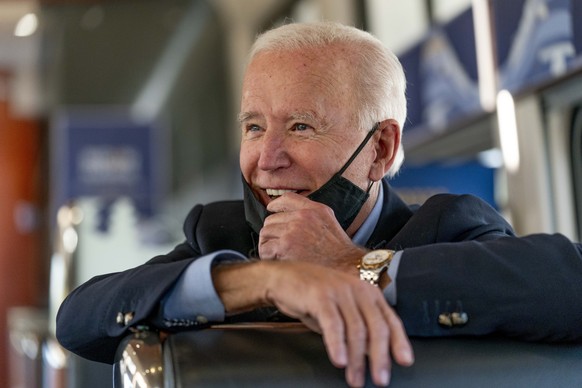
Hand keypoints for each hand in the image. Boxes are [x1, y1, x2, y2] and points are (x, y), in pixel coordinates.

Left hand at [259, 193, 364, 272]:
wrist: (345, 266)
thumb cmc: (339, 250)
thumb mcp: (329, 221)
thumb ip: (312, 214)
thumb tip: (294, 216)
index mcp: (313, 209)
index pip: (287, 199)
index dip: (275, 205)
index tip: (271, 210)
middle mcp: (301, 217)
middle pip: (271, 219)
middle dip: (272, 232)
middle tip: (278, 243)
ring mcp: (292, 231)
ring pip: (265, 233)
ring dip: (268, 244)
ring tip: (276, 253)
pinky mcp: (284, 246)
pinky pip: (265, 248)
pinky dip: (267, 255)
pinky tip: (276, 259)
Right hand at [263, 261, 413, 386]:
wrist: (285, 278)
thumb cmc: (315, 296)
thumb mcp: (343, 311)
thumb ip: (359, 330)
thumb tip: (375, 356)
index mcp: (369, 293)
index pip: (391, 320)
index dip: (399, 342)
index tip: (405, 361)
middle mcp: (358, 290)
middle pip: (376, 327)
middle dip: (380, 357)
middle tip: (380, 379)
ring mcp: (340, 292)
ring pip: (356, 329)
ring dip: (356, 359)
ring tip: (355, 378)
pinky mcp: (320, 296)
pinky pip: (333, 324)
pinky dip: (337, 345)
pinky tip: (339, 360)